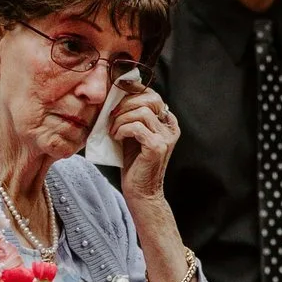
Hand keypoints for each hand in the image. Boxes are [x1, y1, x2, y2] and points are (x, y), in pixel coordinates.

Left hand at [110, 79, 181, 200]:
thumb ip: (131, 116)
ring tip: (113, 130)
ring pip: (142, 112)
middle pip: (150, 99)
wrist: (141, 192)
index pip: (153, 95)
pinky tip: (117, 138)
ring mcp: (166, 137)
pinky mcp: (157, 147)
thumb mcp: (133, 134)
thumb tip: (116, 95)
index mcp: (167, 122)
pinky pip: (136, 127)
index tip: (116, 92)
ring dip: (121, 119)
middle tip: (111, 115)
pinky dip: (122, 129)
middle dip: (126, 103)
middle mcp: (170, 128)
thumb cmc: (134, 163)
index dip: (134, 89)